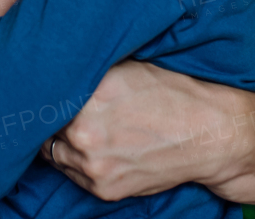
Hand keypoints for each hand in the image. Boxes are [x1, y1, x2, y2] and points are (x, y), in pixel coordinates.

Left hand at [40, 60, 243, 200]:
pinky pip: (72, 174)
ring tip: (78, 128)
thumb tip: (58, 65)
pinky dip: (77, 161)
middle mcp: (86, 133)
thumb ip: (89, 70)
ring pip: (53, 152)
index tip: (45, 87)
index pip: (44, 95)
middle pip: (44, 126)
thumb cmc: (172, 93)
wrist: (210, 135)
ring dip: (60, 140)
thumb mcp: (127, 67)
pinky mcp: (104, 188)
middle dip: (51, 116)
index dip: (44, 91)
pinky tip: (93, 147)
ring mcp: (94, 165)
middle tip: (58, 107)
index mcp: (90, 97)